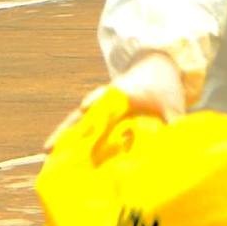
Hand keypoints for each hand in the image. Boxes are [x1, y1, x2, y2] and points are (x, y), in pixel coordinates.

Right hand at [48, 49, 187, 147]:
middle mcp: (106, 99)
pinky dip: (71, 141)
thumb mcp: (173, 104)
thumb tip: (179, 146)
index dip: (96, 103)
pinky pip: (81, 129)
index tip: (85, 107)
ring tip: (47, 154)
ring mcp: (99, 107)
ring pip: (77, 122)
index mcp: (123, 91)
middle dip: (69, 128)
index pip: (107, 97)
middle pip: (83, 113)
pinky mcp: (99, 116)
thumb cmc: (164, 86)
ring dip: (63, 137)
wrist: (156, 68)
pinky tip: (57, 157)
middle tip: (51, 144)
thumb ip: (175, 122)